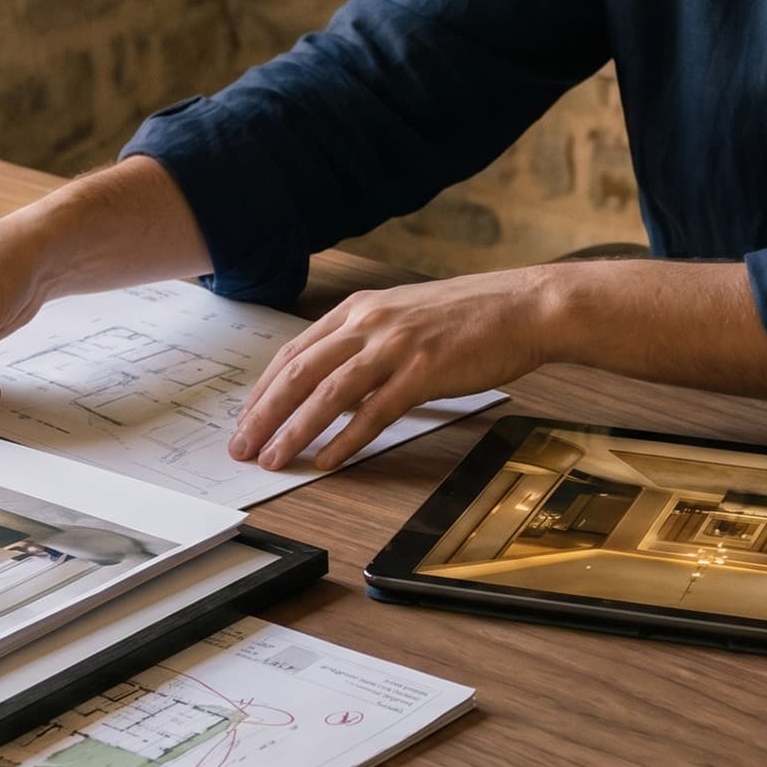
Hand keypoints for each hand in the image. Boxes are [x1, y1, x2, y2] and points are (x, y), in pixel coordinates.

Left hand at [230, 269, 560, 470]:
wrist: (524, 307)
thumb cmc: (471, 317)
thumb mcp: (405, 319)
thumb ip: (367, 347)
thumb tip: (335, 391)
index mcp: (360, 309)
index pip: (295, 352)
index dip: (264, 390)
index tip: (246, 419)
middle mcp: (370, 323)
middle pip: (299, 373)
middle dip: (263, 414)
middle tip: (242, 447)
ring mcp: (395, 345)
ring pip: (327, 394)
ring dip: (294, 431)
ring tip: (274, 460)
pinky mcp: (423, 371)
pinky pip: (374, 411)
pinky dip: (346, 439)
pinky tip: (328, 459)